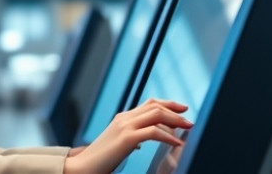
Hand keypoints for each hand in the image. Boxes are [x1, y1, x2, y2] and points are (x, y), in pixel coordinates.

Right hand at [62, 99, 191, 173]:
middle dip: (175, 110)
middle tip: (189, 118)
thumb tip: (139, 141)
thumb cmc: (100, 160)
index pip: (149, 104)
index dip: (167, 104)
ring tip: (188, 127)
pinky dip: (168, 136)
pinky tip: (177, 143)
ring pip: (157, 114)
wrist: (83, 167)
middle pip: (155, 106)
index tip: (181, 110)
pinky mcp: (127, 138)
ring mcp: (125, 126)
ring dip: (176, 120)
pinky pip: (154, 132)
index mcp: (122, 118)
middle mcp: (124, 118)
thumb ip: (128, 138)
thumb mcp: (117, 144)